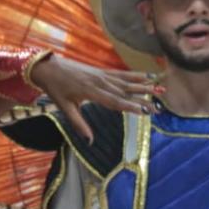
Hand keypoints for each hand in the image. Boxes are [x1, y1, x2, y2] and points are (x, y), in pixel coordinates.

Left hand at [29, 55, 159, 142]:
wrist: (49, 68)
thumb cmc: (56, 89)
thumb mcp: (65, 108)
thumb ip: (79, 124)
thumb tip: (89, 141)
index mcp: (91, 92)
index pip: (115, 101)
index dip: (131, 106)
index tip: (145, 111)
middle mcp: (100, 82)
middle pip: (125, 92)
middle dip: (143, 98)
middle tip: (158, 106)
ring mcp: (102, 75)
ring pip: (126, 82)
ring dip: (143, 86)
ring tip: (159, 89)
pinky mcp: (101, 71)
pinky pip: (120, 73)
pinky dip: (134, 75)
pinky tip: (146, 76)